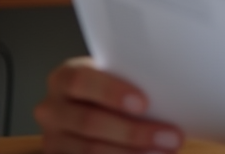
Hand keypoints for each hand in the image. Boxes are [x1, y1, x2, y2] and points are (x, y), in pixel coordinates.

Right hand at [34, 57, 183, 153]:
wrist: (96, 109)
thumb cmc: (115, 89)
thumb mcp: (118, 78)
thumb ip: (134, 81)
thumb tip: (173, 92)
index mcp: (65, 78)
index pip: (82, 81)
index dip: (111, 92)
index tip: (144, 104)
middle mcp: (51, 109)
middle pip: (89, 122)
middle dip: (133, 132)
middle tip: (171, 137)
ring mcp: (52, 139)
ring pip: (89, 150)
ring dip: (131, 153)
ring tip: (166, 151)